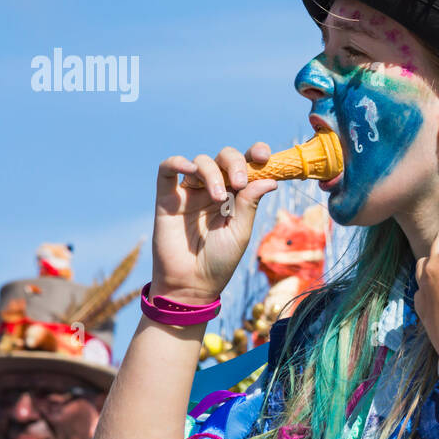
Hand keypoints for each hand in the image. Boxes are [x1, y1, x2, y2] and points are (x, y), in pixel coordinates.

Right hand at [150, 143, 278, 304]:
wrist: (191, 284)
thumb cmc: (219, 261)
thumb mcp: (240, 232)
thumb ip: (250, 203)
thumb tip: (271, 180)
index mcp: (236, 196)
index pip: (248, 165)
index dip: (256, 154)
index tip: (264, 156)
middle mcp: (214, 189)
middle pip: (225, 157)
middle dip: (235, 162)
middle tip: (239, 183)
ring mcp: (190, 192)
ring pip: (201, 161)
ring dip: (212, 173)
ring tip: (218, 196)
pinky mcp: (167, 198)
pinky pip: (167, 169)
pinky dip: (178, 162)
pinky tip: (189, 168)